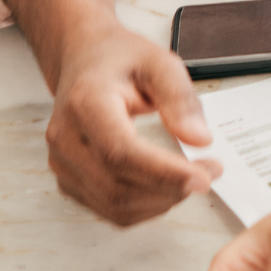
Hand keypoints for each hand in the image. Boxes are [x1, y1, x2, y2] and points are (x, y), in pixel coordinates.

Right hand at [48, 20, 222, 224]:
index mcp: (85, 103)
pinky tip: (164, 187)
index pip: (121, 153)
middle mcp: (66, 137)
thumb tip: (199, 139)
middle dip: (171, 189)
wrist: (83, 60)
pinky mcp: (69, 180)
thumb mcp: (158, 61)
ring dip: (160, 202)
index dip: (164, 174)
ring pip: (115, 206)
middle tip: (208, 172)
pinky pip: (109, 210)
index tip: (204, 176)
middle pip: (118, 186)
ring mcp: (63, 163)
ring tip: (188, 177)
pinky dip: (144, 207)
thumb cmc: (118, 59)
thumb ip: (179, 98)